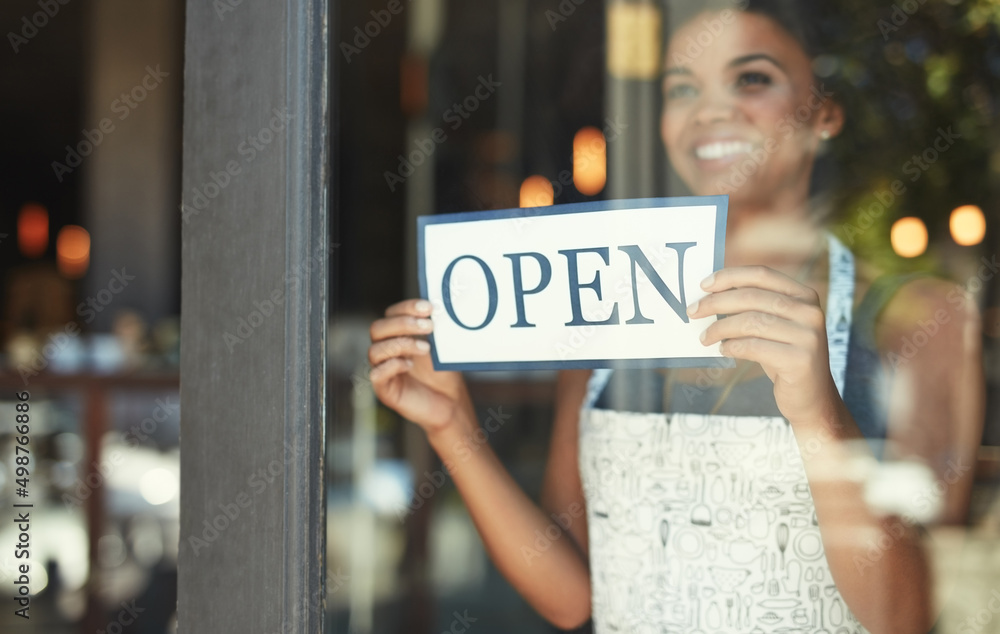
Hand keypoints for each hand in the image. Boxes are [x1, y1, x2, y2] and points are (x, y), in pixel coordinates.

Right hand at [368, 299, 470, 433]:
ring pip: (375, 350)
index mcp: (397, 336)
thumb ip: (434, 329)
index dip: (407, 307)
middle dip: (403, 324)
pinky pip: (376, 374)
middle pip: (377, 328)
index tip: (428, 308)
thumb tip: (439, 306)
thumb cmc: (443, 374)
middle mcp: (386, 350)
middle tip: (429, 326)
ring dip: (401, 344)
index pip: (391, 314)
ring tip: (425, 349)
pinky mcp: (384, 389)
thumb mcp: (440, 347)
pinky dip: (392, 366)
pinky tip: (409, 365)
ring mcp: (383, 369)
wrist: (450, 403)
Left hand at [688, 266, 839, 425]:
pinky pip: (753, 346)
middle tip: (693, 312)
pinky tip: (723, 350)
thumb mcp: (775, 326)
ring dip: (720, 328)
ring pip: (750, 321)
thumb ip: (755, 306)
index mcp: (805, 295)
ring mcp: (808, 336)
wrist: (812, 398)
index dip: (730, 277)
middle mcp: (810, 312)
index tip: (704, 285)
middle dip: (716, 303)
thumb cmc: (784, 357)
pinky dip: (732, 347)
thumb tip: (711, 293)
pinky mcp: (800, 360)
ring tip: (706, 337)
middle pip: (751, 297)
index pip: (762, 274)